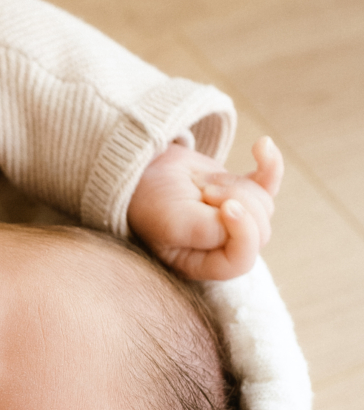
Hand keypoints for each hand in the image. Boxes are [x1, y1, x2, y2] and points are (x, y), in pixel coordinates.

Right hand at [128, 136, 281, 280]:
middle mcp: (224, 246)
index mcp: (205, 264)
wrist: (139, 169)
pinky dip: (269, 163)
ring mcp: (236, 219)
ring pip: (263, 204)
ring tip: (204, 184)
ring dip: (235, 185)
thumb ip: (214, 231)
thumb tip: (248, 217)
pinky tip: (262, 145)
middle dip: (236, 202)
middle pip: (259, 230)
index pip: (242, 259)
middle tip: (204, 191)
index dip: (243, 233)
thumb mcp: (174, 223)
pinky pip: (269, 182)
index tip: (227, 206)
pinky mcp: (241, 192)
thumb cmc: (150, 201)